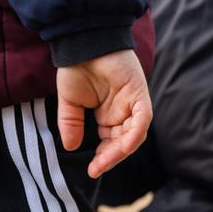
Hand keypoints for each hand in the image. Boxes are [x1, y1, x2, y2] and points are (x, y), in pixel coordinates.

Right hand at [56, 49, 151, 177]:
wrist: (82, 41)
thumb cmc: (76, 67)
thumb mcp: (69, 101)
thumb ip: (71, 124)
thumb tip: (71, 147)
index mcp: (109, 114)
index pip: (112, 142)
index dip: (104, 157)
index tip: (92, 169)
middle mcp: (123, 110)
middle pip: (124, 141)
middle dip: (111, 157)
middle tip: (96, 169)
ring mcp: (133, 102)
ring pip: (134, 134)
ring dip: (121, 150)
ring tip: (104, 161)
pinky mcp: (139, 92)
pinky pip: (143, 118)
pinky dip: (136, 133)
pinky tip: (125, 146)